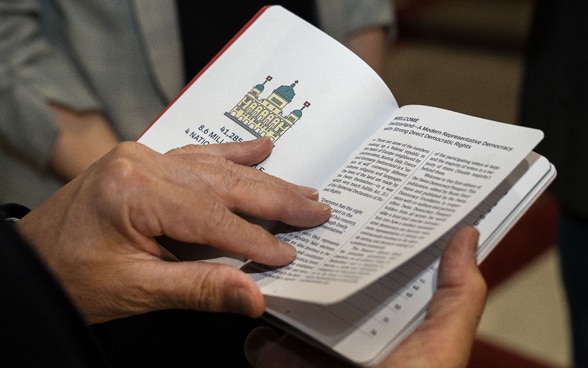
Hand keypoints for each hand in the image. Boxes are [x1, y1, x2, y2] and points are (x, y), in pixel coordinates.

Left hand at [17, 138, 330, 323]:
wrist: (32, 261)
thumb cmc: (73, 278)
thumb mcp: (135, 291)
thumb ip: (199, 290)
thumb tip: (254, 297)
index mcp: (135, 192)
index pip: (212, 219)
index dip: (255, 240)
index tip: (290, 253)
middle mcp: (142, 165)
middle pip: (224, 184)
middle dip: (275, 199)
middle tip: (317, 208)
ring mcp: (143, 158)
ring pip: (217, 169)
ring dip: (263, 180)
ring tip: (301, 189)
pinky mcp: (144, 162)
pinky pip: (197, 156)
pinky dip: (232, 154)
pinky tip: (260, 149)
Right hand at [245, 226, 486, 367]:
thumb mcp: (442, 346)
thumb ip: (457, 295)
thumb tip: (467, 236)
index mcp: (392, 324)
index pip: (381, 273)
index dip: (374, 241)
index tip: (360, 207)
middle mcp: (354, 337)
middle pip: (330, 287)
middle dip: (316, 257)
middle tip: (300, 222)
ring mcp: (319, 356)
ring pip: (293, 313)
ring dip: (279, 289)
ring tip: (267, 257)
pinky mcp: (290, 366)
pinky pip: (267, 346)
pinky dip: (259, 334)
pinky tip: (255, 308)